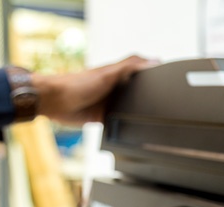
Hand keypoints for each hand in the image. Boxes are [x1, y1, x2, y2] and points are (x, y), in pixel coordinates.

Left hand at [32, 55, 154, 124]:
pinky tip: (130, 129)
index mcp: (117, 74)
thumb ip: (129, 67)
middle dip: (148, 96)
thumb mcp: (108, 74)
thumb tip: (153, 60)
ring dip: (135, 113)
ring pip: (128, 108)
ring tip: (150, 118)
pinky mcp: (103, 117)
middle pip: (137, 91)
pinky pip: (117, 123)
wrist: (55, 102)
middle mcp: (115, 88)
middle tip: (164, 102)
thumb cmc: (77, 84)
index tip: (168, 77)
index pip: (140, 71)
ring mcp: (109, 103)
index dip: (153, 72)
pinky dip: (123, 126)